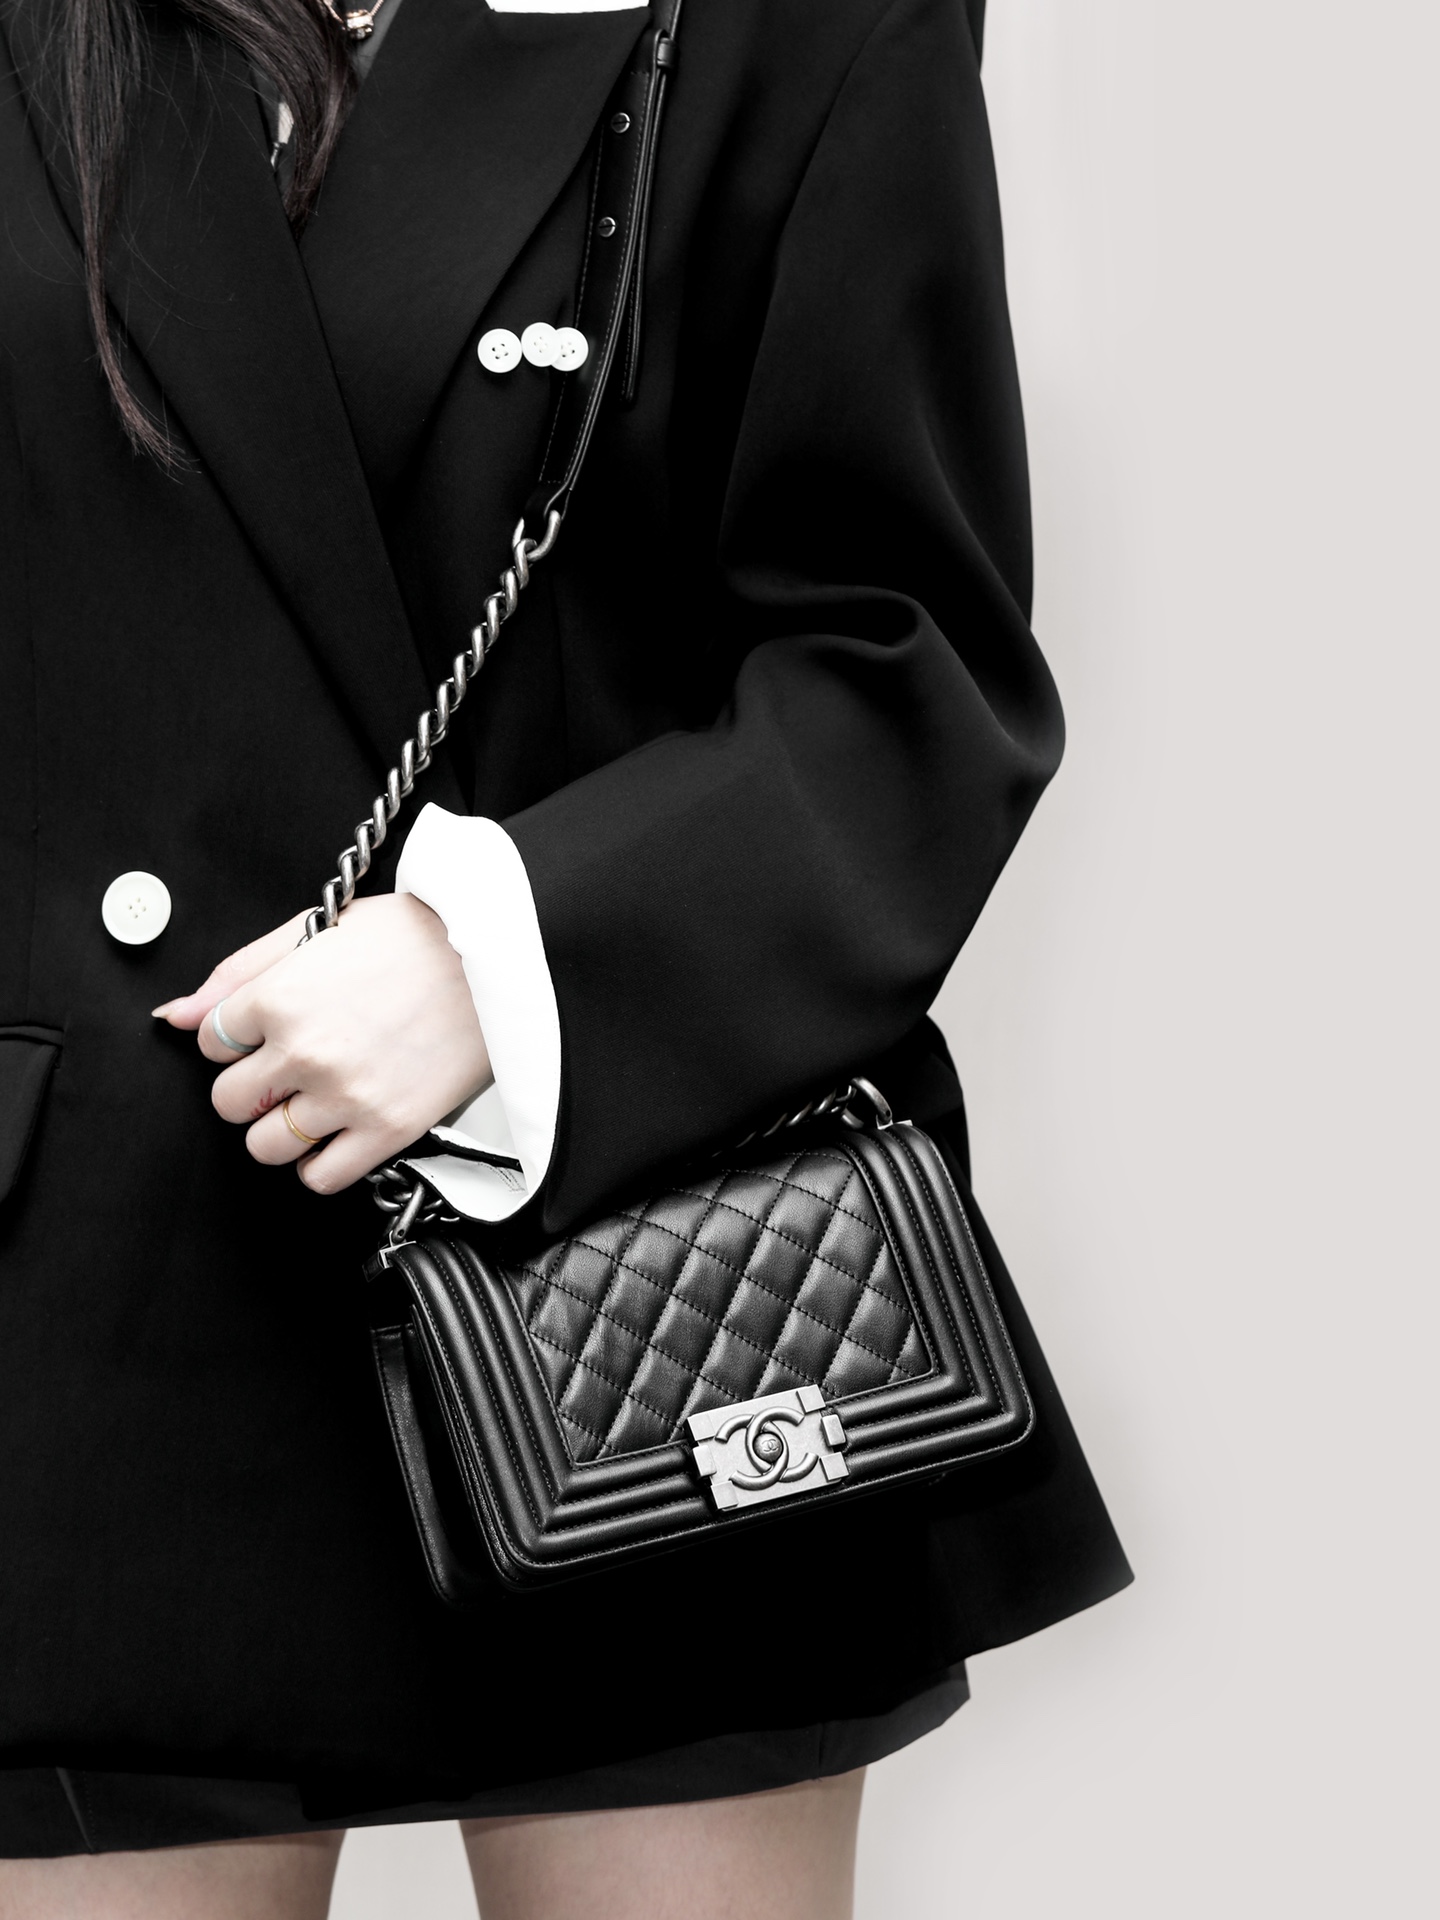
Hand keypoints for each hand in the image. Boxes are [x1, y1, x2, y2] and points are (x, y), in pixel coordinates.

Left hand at [153, 896, 491, 1191]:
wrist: (500, 959)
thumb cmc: (417, 936)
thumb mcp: (320, 928)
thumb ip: (242, 972)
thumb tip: (176, 1015)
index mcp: (282, 995)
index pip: (210, 1041)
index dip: (235, 1038)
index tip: (265, 1033)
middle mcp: (306, 1050)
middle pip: (229, 1101)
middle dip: (251, 1087)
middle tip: (288, 1070)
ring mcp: (346, 1095)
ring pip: (265, 1147)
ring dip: (280, 1130)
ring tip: (313, 1103)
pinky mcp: (387, 1130)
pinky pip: (320, 1177)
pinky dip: (320, 1163)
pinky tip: (339, 1131)